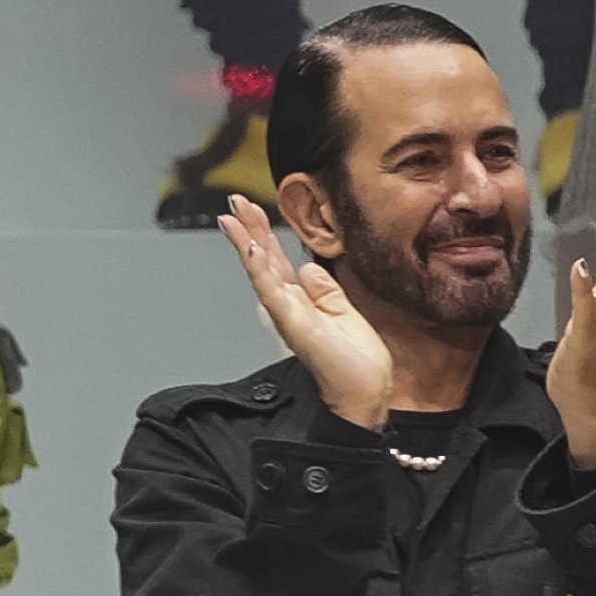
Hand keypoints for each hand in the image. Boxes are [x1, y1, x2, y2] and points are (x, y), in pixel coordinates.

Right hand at [218, 200, 392, 432]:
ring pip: (261, 270)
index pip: (276, 260)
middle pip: (263, 260)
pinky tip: (251, 248)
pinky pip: (273, 290)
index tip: (250, 209)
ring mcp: (288, 313)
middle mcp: (289, 305)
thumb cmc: (356, 361)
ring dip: (246, 242)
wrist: (363, 392)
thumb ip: (325, 290)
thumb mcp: (344, 312)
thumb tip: (310, 269)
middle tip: (232, 202)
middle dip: (248, 229)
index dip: (262, 233)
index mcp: (301, 300)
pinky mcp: (294, 323)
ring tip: (232, 218)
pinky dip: (260, 268)